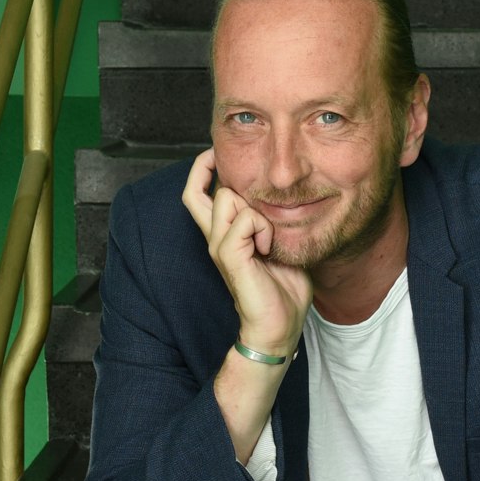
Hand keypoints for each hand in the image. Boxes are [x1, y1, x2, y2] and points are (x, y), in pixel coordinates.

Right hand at [180, 149, 310, 355]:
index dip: (202, 169)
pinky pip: (245, 219)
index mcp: (223, 234)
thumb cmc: (282, 288)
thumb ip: (269, 219)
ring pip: (227, 197)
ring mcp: (218, 246)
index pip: (197, 193)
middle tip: (251, 193)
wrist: (279, 325)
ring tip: (269, 236)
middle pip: (200, 191)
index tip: (216, 154)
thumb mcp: (278, 242)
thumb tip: (280, 194)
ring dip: (256, 209)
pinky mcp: (229, 256)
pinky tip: (270, 249)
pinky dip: (264, 228)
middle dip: (225, 180)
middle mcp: (214, 238)